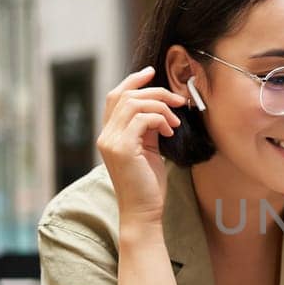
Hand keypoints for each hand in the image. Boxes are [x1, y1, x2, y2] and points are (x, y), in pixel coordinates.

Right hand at [96, 66, 184, 224]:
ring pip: (134, 103)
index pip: (114, 96)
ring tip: (174, 122)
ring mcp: (110, 141)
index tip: (151, 72)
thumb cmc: (148, 184)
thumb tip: (160, 107)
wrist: (143, 212)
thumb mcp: (148, 149)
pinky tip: (169, 132)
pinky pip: (141, 118)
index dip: (132, 81)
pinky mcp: (121, 148)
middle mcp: (105, 135)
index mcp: (109, 134)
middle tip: (178, 101)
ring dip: (160, 107)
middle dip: (155, 92)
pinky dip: (159, 119)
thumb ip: (148, 128)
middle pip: (125, 95)